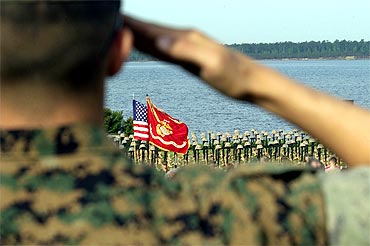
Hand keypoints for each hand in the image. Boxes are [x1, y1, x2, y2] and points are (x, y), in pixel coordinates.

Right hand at [123, 15, 262, 100]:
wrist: (251, 84)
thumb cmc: (235, 76)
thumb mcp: (212, 64)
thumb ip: (186, 51)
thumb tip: (158, 41)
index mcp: (186, 38)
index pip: (152, 29)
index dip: (130, 24)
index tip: (109, 16)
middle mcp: (184, 39)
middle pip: (149, 30)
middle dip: (127, 25)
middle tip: (104, 20)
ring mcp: (185, 49)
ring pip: (154, 39)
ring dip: (135, 34)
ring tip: (116, 30)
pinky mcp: (188, 59)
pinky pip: (162, 50)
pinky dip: (148, 45)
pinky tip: (142, 45)